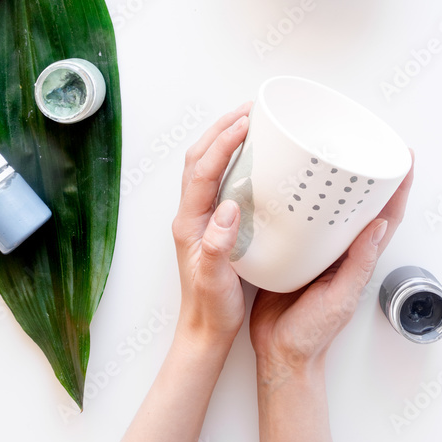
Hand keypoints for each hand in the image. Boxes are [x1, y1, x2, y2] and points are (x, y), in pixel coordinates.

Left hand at [172, 103, 251, 350]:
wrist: (204, 331)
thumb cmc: (210, 309)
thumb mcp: (215, 281)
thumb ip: (217, 246)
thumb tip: (228, 210)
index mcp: (189, 223)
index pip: (203, 171)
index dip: (223, 143)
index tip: (246, 123)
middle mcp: (191, 214)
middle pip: (200, 158)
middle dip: (221, 129)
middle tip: (250, 109)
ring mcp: (200, 217)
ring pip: (207, 165)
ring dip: (224, 139)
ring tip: (249, 122)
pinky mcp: (213, 223)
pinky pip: (219, 180)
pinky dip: (232, 159)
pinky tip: (252, 158)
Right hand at [250, 155, 414, 375]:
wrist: (280, 354)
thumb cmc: (312, 334)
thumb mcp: (340, 299)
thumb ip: (359, 265)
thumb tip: (379, 226)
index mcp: (358, 258)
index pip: (386, 214)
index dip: (400, 186)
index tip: (405, 156)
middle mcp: (340, 249)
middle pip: (358, 203)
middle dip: (366, 172)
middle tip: (365, 141)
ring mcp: (316, 250)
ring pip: (328, 207)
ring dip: (332, 181)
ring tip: (328, 151)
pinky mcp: (291, 251)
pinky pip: (298, 219)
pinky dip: (298, 199)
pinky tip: (288, 183)